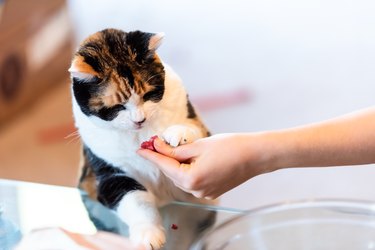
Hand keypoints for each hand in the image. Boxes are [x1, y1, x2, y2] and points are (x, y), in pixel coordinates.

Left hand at [137, 134, 267, 198]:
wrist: (255, 156)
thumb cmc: (230, 147)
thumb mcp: (199, 145)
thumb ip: (176, 150)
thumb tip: (158, 147)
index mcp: (191, 178)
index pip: (164, 165)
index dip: (151, 155)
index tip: (140, 149)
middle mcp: (196, 190)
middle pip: (172, 173)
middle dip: (163, 158)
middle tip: (155, 144)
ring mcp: (204, 193)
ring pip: (181, 178)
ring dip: (175, 165)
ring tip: (172, 149)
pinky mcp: (212, 191)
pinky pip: (193, 181)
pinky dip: (187, 170)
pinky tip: (188, 159)